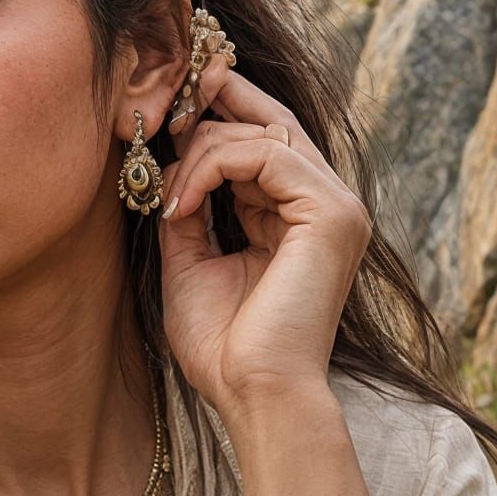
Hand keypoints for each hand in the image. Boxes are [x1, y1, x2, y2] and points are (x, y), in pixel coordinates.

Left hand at [155, 57, 372, 420]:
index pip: (265, 137)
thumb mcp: (190, 262)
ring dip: (199, 153)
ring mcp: (336, 205)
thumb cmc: (224, 346)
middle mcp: (326, 204)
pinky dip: (212, 167)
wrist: (253, 394)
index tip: (167, 110)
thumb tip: (169, 163)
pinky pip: (264, 152)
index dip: (219, 111)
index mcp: (299, 217)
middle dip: (211, 101)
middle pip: (271, 117)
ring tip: (168, 200)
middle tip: (160, 114)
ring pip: (262, 130)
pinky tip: (182, 207)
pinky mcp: (331, 212)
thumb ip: (188, 209)